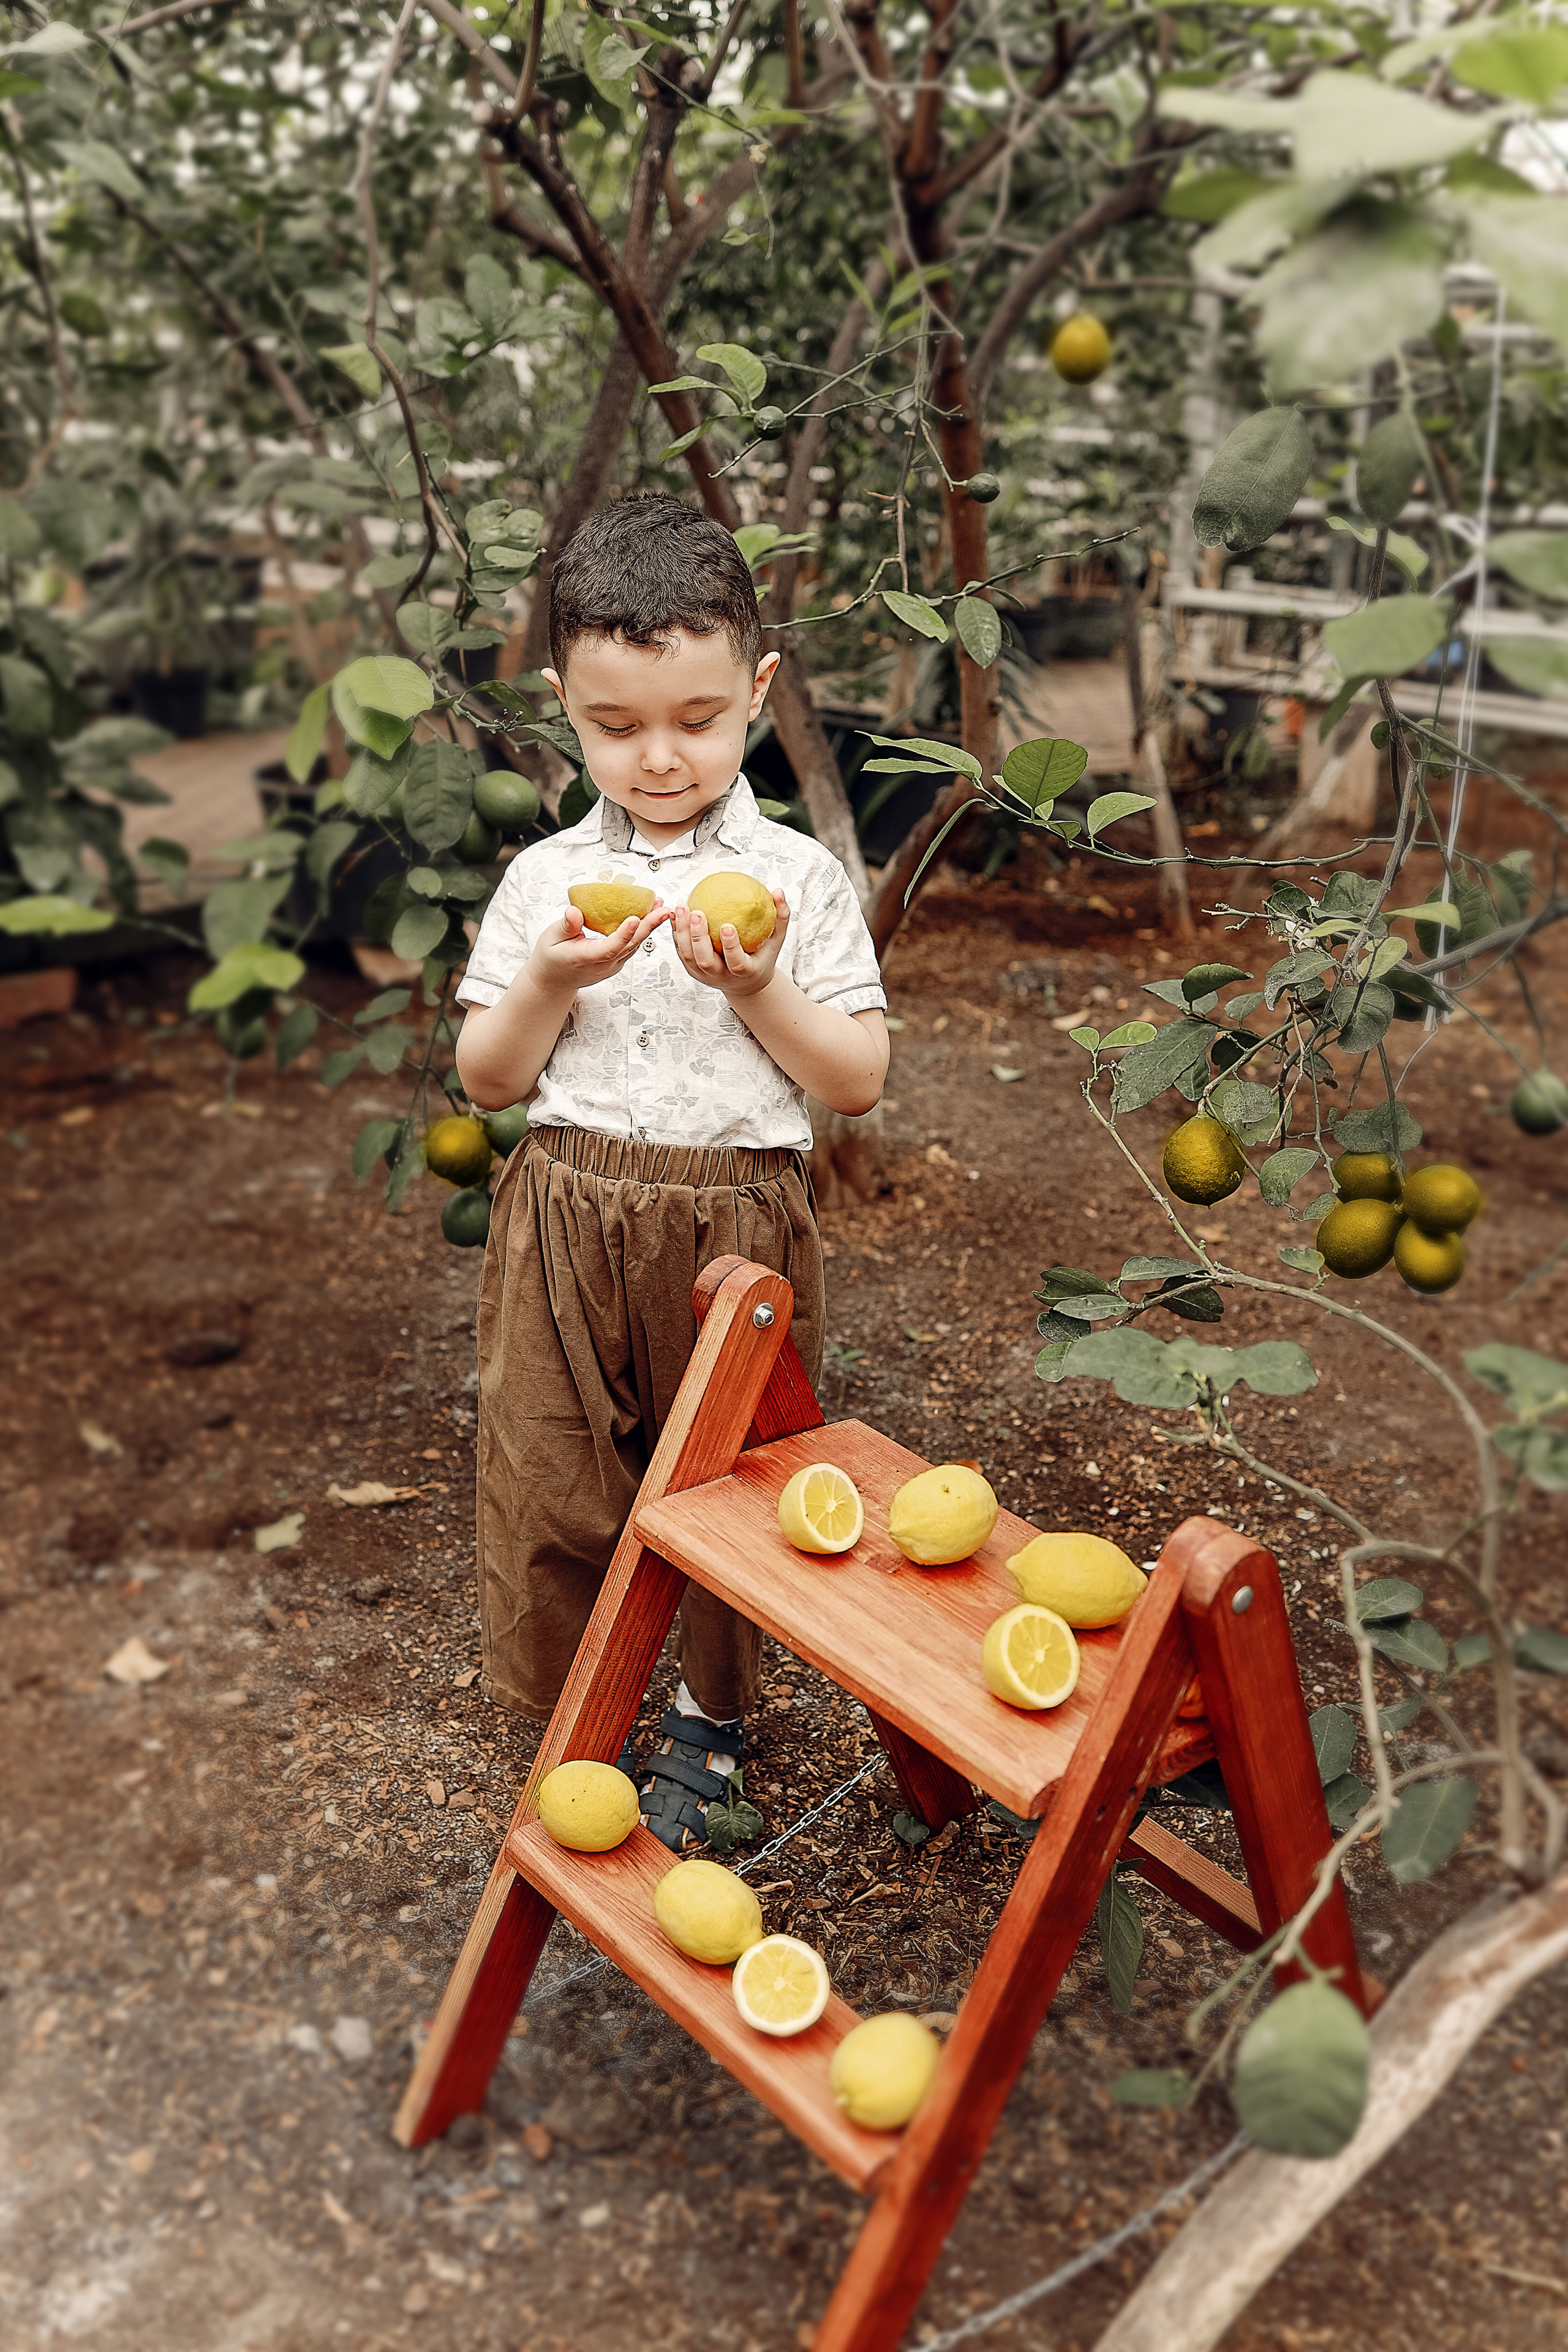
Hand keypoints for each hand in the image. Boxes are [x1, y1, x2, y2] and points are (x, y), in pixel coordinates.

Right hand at [528, 900, 669, 998]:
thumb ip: (566, 926)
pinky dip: (642, 931)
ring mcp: (613, 965)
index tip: (635, 918)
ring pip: (635, 945)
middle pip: (630, 945)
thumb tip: (574, 911)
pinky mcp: (617, 962)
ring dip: (649, 926)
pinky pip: (632, 946)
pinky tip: (650, 916)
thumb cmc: (551, 957)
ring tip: (660, 907)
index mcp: (587, 959)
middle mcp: (604, 964)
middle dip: (649, 926)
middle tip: (663, 909)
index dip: (624, 933)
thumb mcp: (551, 938)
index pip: (610, 947)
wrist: (554, 980)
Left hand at [670, 888, 789, 1000]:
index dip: (731, 947)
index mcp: (744, 973)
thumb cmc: (762, 957)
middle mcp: (722, 977)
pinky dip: (676, 933)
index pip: (737, 963)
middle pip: (705, 961)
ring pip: (688, 957)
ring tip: (681, 907)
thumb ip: (780, 917)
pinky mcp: (692, 971)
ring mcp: (704, 976)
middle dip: (698, 937)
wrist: (746, 984)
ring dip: (682, 932)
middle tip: (697, 912)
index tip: (727, 926)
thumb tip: (778, 892)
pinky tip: (675, 914)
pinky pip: (681, 951)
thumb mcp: (776, 941)